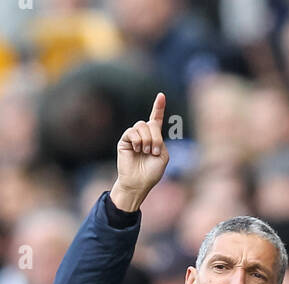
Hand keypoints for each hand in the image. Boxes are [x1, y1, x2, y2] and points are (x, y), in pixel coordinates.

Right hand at [111, 92, 168, 212]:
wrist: (138, 184)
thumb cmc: (151, 173)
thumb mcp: (163, 156)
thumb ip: (160, 140)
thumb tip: (147, 129)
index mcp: (154, 138)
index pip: (156, 120)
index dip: (158, 107)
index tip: (161, 95)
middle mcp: (144, 135)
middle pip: (151, 123)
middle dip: (155, 137)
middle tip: (153, 151)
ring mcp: (134, 137)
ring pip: (141, 126)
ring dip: (147, 139)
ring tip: (145, 151)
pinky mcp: (125, 140)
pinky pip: (132, 131)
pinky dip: (137, 140)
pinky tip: (137, 149)